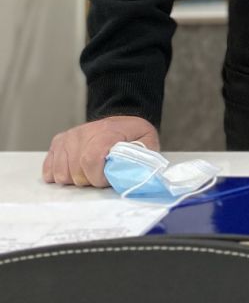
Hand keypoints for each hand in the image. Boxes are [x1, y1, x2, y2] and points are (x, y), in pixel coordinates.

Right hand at [42, 116, 159, 187]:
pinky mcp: (58, 142)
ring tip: (88, 173)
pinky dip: (59, 175)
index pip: (91, 159)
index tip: (106, 179)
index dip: (97, 177)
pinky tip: (73, 172)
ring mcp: (69, 137)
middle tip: (100, 176)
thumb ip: (141, 157)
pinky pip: (49, 168)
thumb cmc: (132, 135)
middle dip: (88, 180)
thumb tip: (132, 175)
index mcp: (106, 132)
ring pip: (60, 173)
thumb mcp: (146, 141)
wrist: (119, 121)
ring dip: (74, 179)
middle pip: (75, 171)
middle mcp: (83, 132)